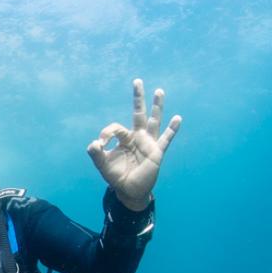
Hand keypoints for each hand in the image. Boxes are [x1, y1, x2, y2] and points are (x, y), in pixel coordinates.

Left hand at [86, 79, 181, 210]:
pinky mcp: (157, 152)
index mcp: (123, 139)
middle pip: (138, 114)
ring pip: (153, 121)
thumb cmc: (117, 177)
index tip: (101, 144)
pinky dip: (172, 129)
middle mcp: (137, 137)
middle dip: (137, 98)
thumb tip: (94, 143)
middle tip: (136, 81)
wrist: (130, 191)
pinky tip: (177, 118)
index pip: (115, 128)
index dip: (107, 133)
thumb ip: (96, 154)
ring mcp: (148, 143)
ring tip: (159, 91)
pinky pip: (166, 139)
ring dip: (156, 107)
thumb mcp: (103, 166)